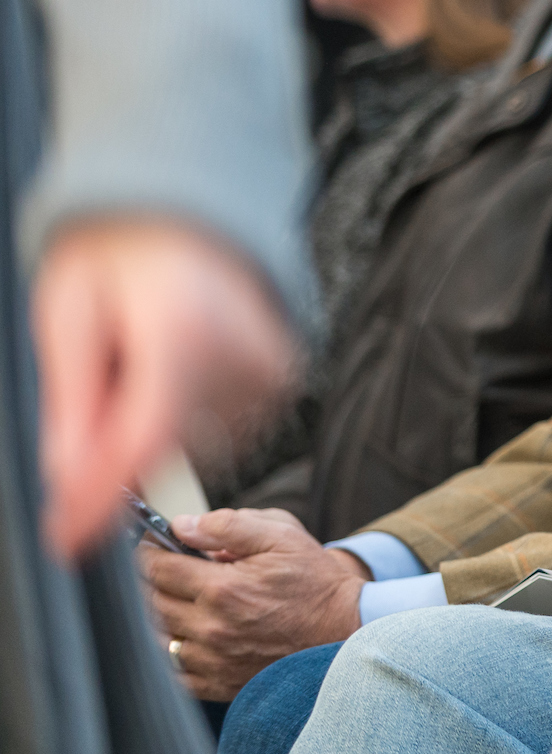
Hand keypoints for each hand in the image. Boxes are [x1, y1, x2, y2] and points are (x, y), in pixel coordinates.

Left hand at [35, 219, 294, 559]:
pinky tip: (176, 370)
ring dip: (155, 428)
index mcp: (183, 332)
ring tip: (142, 364)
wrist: (185, 216)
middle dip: (116, 444)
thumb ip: (71, 402)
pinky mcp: (282, 377)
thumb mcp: (68, 314)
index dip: (98, 499)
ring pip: (195, 444)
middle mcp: (240, 352)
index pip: (140, 444)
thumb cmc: (120, 255)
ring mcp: (269, 367)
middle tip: (99, 383)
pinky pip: (227, 428)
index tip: (66, 537)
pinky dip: (192, 415)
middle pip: (163, 446)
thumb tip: (68, 476)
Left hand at [138, 508, 362, 699]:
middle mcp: (211, 627)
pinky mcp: (217, 683)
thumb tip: (182, 524)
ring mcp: (212, 660)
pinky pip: (172, 673)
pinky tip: (181, 635)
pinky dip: (166, 654)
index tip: (151, 546)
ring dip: (154, 616)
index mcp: (224, 588)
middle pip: (149, 603)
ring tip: (172, 599)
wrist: (343, 630)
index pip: (159, 568)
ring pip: (155, 638)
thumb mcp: (282, 537)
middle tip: (160, 569)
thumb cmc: (313, 581)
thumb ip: (229, 525)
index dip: (148, 552)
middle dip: (148, 581)